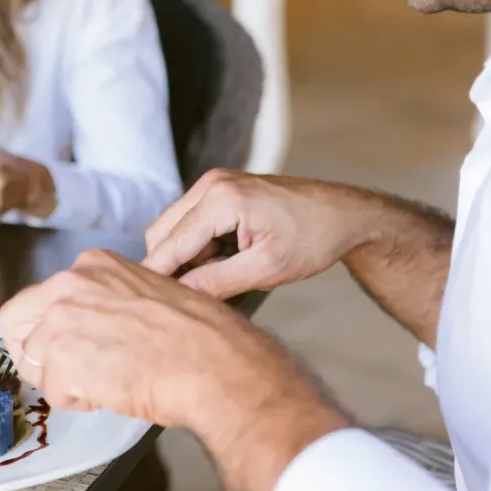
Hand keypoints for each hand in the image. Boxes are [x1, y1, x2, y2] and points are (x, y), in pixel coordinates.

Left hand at [0, 249, 348, 490]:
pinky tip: (112, 393)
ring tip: (106, 383)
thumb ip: (110, 302)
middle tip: (67, 373)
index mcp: (93, 265)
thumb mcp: (149, 296)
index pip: (41, 297)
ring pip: (34, 361)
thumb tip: (93, 324)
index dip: (51, 329)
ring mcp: (61, 319)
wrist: (218, 367)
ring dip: (64, 380)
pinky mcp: (61, 357)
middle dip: (35, 353)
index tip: (68, 345)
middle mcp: (70, 283)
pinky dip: (77, 401)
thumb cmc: (202, 340)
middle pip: (17, 324)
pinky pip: (52, 391)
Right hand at [142, 169, 376, 298]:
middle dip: (172, 266)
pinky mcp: (218, 191)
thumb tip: (180, 297)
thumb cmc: (314, 238)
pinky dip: (198, 247)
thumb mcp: (267, 269)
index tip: (145, 306)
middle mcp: (209, 184)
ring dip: (186, 257)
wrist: (344, 214)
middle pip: (161, 234)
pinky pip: (189, 223)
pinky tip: (227, 259)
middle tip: (200, 294)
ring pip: (172, 229)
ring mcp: (212, 184)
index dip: (155, 277)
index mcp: (220, 199)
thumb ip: (217, 282)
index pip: (169, 245)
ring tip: (225, 274)